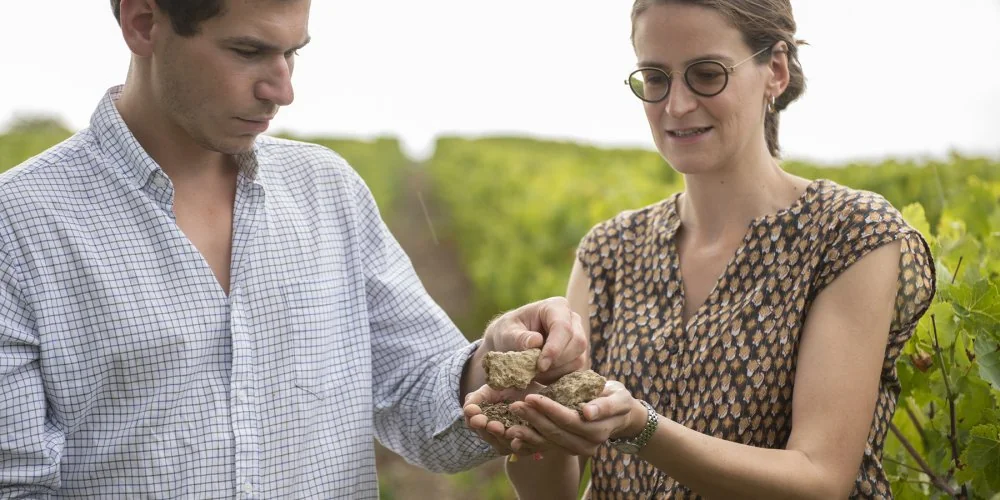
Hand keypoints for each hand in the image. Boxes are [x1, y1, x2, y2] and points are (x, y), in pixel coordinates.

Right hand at [464, 383, 548, 456]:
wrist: (536, 386)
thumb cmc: (510, 386)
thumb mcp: (490, 389)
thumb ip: (476, 398)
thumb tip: (467, 409)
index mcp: (485, 419)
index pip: (474, 424)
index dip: (473, 419)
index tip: (474, 412)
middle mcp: (496, 432)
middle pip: (487, 436)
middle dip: (485, 429)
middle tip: (486, 422)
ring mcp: (511, 440)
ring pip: (502, 445)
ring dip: (499, 437)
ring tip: (498, 427)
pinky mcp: (528, 444)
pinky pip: (522, 450)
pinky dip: (518, 446)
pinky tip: (516, 440)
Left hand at [482, 297, 587, 383]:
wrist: (510, 342)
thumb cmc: (508, 332)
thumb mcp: (506, 333)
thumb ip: (519, 337)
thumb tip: (535, 341)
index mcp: (556, 306)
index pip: (563, 327)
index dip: (554, 348)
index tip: (541, 365)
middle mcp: (572, 319)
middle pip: (577, 343)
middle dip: (557, 361)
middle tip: (535, 370)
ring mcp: (578, 337)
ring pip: (578, 358)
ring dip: (556, 371)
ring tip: (535, 371)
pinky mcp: (577, 354)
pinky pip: (575, 370)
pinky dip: (558, 376)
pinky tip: (542, 374)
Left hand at [502, 380, 645, 456]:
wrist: (621, 416)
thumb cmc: (617, 399)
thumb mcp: (618, 397)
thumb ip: (605, 405)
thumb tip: (588, 413)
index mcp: (598, 430)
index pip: (569, 420)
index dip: (549, 410)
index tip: (531, 397)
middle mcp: (587, 445)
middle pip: (555, 433)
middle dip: (533, 419)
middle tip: (515, 405)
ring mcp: (576, 450)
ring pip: (549, 443)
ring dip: (527, 433)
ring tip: (508, 422)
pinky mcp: (568, 450)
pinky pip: (547, 447)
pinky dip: (530, 442)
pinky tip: (514, 436)